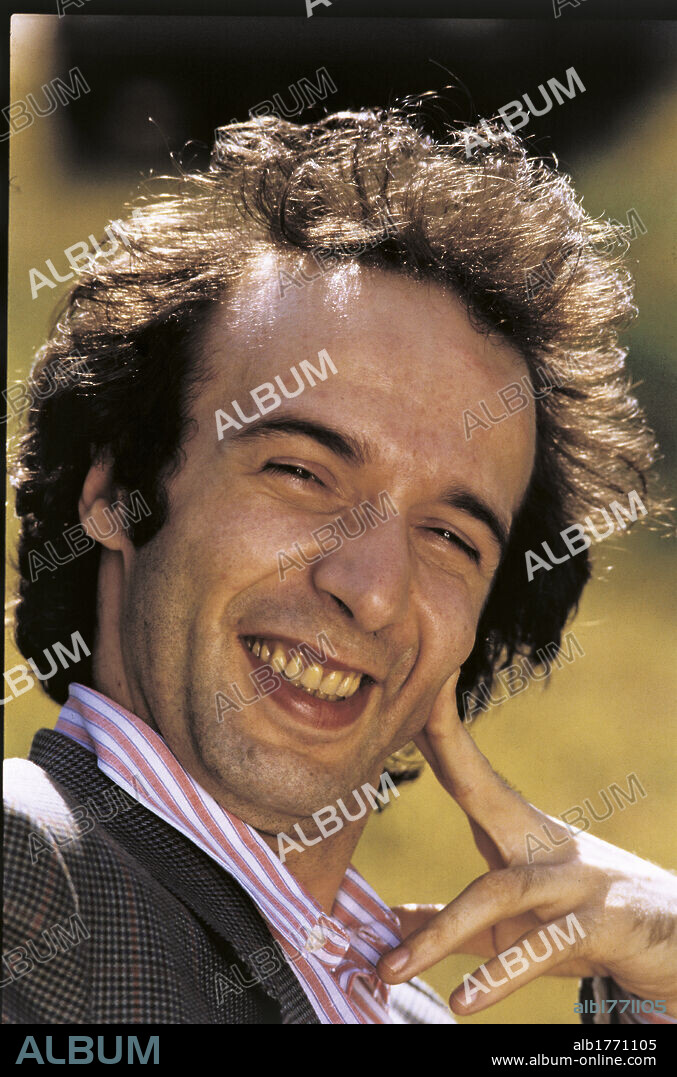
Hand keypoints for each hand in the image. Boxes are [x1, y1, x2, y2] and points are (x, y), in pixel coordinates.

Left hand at [377, 672, 676, 1016]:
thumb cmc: (585, 921)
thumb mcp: (514, 923)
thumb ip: (457, 922)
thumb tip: (392, 919)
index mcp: (519, 832)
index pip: (469, 773)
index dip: (438, 729)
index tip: (411, 685)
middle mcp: (544, 843)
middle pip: (483, 789)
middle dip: (446, 747)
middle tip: (402, 714)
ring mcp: (574, 880)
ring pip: (500, 890)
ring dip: (440, 934)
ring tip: (391, 969)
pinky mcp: (600, 924)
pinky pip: (543, 949)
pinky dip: (500, 978)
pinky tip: (462, 1003)